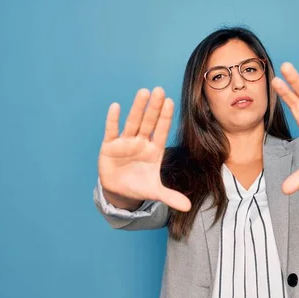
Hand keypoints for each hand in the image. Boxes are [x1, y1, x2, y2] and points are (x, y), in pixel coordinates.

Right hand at [98, 87, 191, 211]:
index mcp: (154, 151)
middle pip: (148, 123)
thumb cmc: (139, 185)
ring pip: (132, 123)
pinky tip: (116, 106)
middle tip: (160, 90)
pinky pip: (111, 131)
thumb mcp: (155, 191)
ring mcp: (125, 142)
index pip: (161, 131)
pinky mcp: (109, 146)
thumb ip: (170, 197)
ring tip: (143, 92)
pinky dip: (113, 120)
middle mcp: (141, 143)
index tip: (171, 102)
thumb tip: (188, 207)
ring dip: (137, 108)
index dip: (166, 118)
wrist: (118, 190)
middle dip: (154, 108)